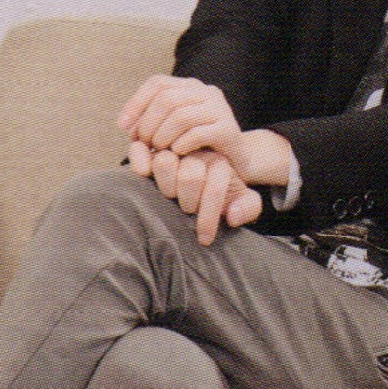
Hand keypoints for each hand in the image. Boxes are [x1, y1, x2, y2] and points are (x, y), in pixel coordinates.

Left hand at [119, 76, 292, 185]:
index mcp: (192, 87)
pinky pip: (196, 134)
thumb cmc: (194, 148)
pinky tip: (178, 153)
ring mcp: (221, 109)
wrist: (232, 164)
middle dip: (148, 124)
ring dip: (162, 137)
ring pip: (181, 116)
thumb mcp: (167, 130)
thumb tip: (126, 123)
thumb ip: (147, 123)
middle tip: (144, 144)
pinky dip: (180, 146)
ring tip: (160, 150)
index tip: (123, 127)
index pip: (159, 83)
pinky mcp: (229, 130)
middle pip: (167, 99)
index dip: (136, 103)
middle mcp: (209, 92)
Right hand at [131, 144, 262, 244]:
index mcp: (219, 163)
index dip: (209, 217)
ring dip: (167, 187)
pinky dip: (139, 161)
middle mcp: (196, 153)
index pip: (215, 187)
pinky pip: (139, 150)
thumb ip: (248, 208)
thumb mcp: (241, 202)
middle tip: (188, 211)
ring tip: (170, 197)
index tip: (205, 239)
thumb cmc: (219, 196)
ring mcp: (170, 149)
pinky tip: (143, 174)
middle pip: (190, 177)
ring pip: (165, 162)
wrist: (199, 182)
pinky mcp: (148, 149)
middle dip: (188, 203)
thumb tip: (232, 216)